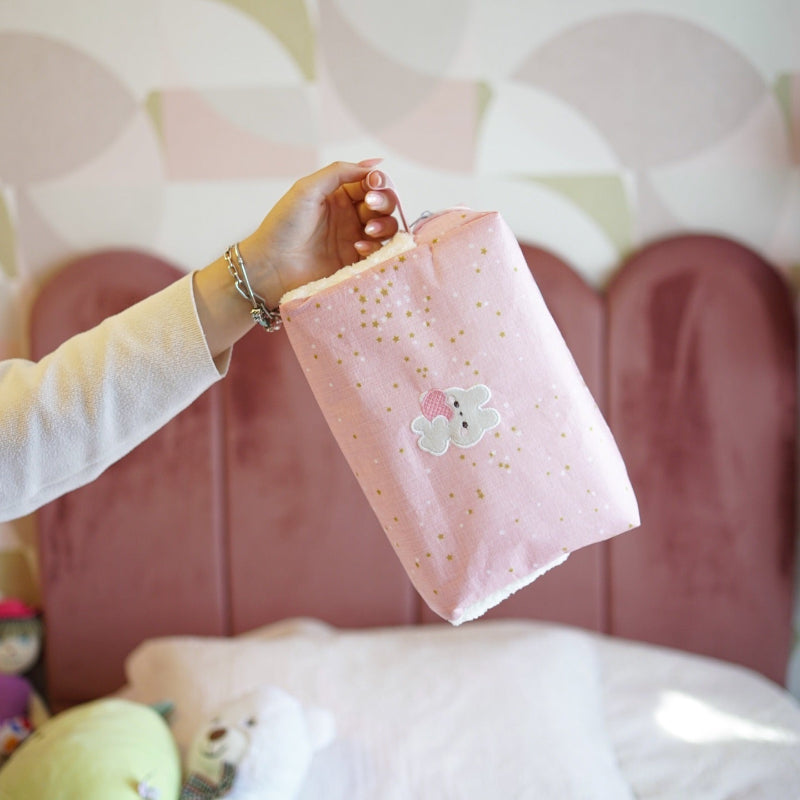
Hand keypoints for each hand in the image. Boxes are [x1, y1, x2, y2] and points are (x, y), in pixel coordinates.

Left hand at [239, 159, 399, 307]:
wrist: (271, 266)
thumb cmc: (284, 225)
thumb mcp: (307, 189)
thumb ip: (340, 172)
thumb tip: (374, 164)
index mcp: (340, 195)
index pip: (372, 183)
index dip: (379, 181)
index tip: (374, 183)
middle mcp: (350, 215)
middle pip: (385, 203)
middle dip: (384, 201)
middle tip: (369, 205)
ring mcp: (354, 239)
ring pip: (388, 227)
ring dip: (385, 224)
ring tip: (368, 229)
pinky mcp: (356, 262)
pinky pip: (380, 252)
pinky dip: (375, 247)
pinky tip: (358, 247)